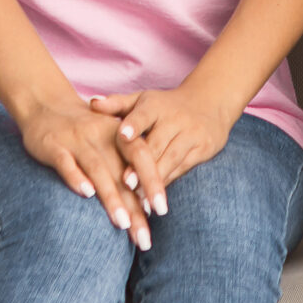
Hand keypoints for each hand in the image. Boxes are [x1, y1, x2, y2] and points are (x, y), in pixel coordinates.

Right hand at [16, 91, 150, 251]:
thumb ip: (125, 168)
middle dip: (135, 206)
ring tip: (123, 223)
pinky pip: (66, 162)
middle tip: (144, 237)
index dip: (153, 182)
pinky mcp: (54, 147)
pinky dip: (76, 176)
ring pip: (98, 169)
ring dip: (111, 197)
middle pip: (123, 172)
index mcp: (119, 136)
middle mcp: (102, 137)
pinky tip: (85, 194)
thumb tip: (145, 206)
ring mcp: (78, 141)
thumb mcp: (109, 142)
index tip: (162, 211)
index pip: (142, 157)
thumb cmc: (85, 132)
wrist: (47, 105)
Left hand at [89, 88, 240, 214]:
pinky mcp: (204, 148)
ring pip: (171, 159)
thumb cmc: (165, 106)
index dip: (134, 124)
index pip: (144, 114)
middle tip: (126, 184)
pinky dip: (168, 183)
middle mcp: (176, 118)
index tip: (123, 135)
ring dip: (155, 181)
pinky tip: (155, 200)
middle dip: (142, 165)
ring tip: (139, 201)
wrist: (210, 102)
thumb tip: (92, 104)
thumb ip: (117, 104)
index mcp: (156, 105)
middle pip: (157, 144)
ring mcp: (192, 134)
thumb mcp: (142, 100)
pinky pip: (183, 168)